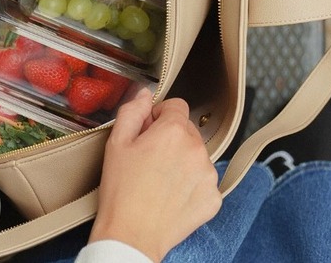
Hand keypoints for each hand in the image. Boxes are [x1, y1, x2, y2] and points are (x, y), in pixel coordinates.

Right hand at [89, 89, 221, 261]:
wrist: (131, 236)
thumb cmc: (121, 192)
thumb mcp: (116, 143)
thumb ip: (132, 111)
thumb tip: (145, 94)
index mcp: (174, 132)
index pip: (176, 106)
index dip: (158, 116)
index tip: (148, 131)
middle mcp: (197, 149)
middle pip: (187, 131)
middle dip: (170, 139)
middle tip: (149, 160)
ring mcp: (209, 175)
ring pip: (197, 156)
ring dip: (182, 162)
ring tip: (159, 181)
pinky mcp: (213, 198)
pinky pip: (204, 181)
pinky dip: (191, 186)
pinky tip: (171, 196)